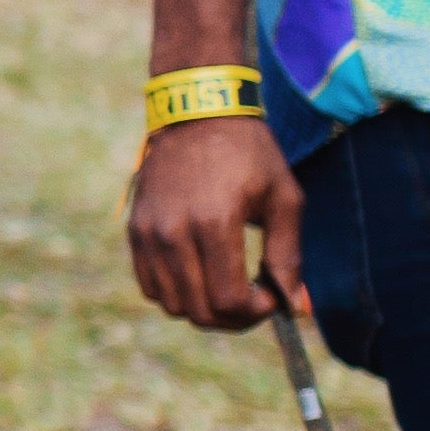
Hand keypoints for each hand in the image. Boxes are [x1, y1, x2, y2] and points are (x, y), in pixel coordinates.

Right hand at [126, 110, 302, 329]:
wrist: (198, 112)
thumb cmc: (249, 153)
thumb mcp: (284, 198)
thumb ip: (288, 256)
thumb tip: (293, 306)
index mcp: (215, 223)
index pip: (229, 300)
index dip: (256, 311)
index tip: (271, 295)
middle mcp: (175, 232)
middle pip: (200, 311)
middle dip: (234, 317)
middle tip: (253, 299)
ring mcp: (149, 233)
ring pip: (172, 305)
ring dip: (204, 308)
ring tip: (225, 286)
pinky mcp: (136, 230)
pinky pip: (150, 286)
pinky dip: (176, 293)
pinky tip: (199, 274)